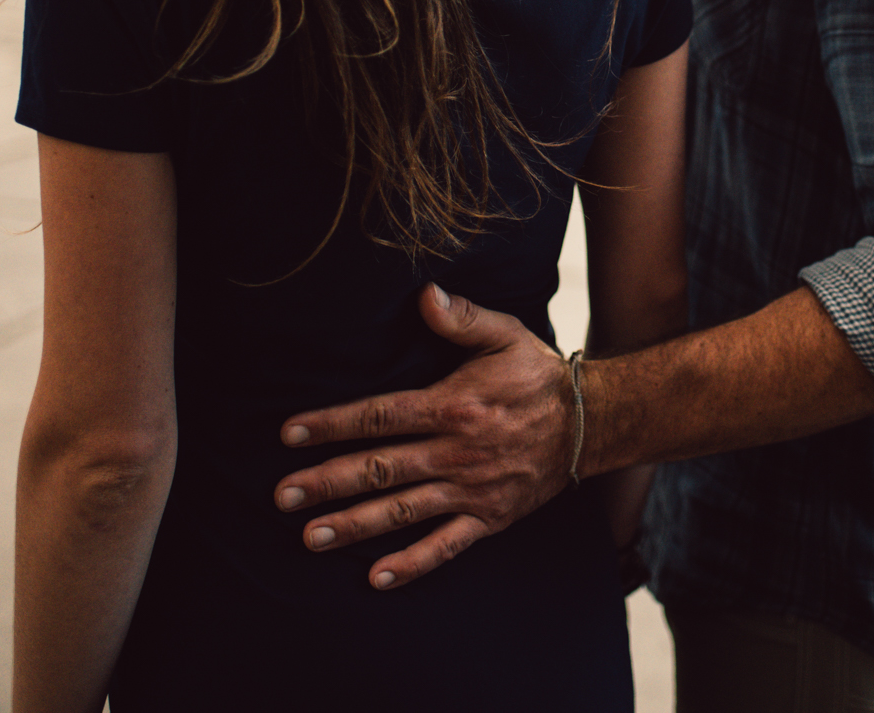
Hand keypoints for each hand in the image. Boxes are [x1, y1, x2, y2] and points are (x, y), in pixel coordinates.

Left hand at [272, 284, 574, 589]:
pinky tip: (375, 577)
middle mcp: (457, 452)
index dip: (332, 424)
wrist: (592, 423)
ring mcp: (472, 490)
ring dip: (354, 525)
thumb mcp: (506, 334)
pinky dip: (411, 564)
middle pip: (380, 468)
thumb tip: (424, 295)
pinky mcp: (489, 518)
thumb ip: (462, 318)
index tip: (290, 434)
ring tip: (310, 537)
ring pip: (403, 510)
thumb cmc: (537, 375)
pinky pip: (446, 547)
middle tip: (282, 496)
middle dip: (327, 482)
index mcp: (453, 405)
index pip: (381, 415)